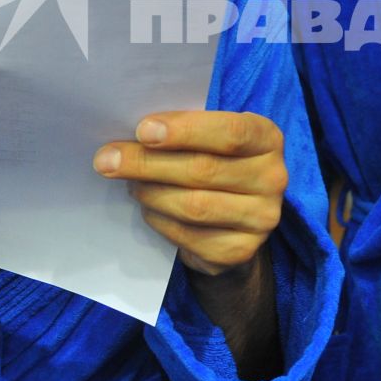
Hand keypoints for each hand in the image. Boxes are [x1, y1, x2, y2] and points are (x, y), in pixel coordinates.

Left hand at [93, 110, 285, 274]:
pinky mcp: (240, 251)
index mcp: (267, 139)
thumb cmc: (213, 162)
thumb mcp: (208, 138)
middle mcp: (273, 178)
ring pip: (193, 206)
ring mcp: (261, 219)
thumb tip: (130, 134)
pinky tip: (148, 208)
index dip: (185, 130)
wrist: (233, 221)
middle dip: (148, 163)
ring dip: (151, 193)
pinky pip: (188, 236)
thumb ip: (183, 130)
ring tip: (129, 184)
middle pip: (203, 170)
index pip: (231, 133)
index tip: (142, 130)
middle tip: (107, 159)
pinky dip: (159, 220)